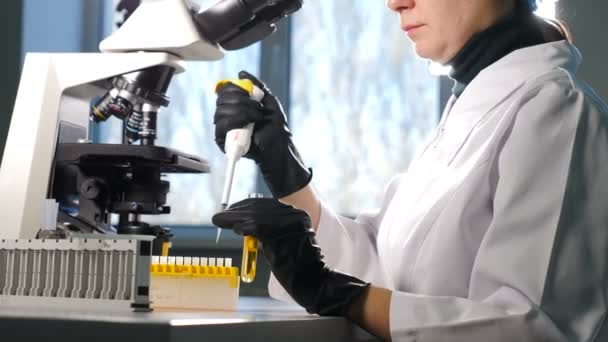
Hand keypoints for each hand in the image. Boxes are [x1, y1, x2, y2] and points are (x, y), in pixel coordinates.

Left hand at [212, 198, 369, 315]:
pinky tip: (236, 229)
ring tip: (220, 221)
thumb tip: (244, 224)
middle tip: (219, 217)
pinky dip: (244, 227)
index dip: (245, 206)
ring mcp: (289, 223)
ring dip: (235, 218)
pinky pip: (258, 228)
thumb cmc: (296, 266)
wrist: (312, 281)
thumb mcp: (282, 241)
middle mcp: (294, 215)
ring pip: (256, 217)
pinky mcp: (282, 234)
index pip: (266, 204)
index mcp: (296, 214)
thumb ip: (268, 231)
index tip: (231, 211)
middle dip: (236, 212)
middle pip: (259, 208)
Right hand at [214, 71, 311, 197]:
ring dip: (243, 111)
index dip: (235, 87)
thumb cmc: (276, 127)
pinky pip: (222, 126)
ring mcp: (225, 127)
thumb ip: (257, 86)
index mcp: (235, 105)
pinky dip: (237, 121)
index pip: (225, 90)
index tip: (250, 92)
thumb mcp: (269, 101)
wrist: (279, 147)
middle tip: (258, 107)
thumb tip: (241, 73)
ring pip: (221, 111)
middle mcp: (227, 114)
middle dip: (242, 100)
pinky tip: (250, 125)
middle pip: (221, 99)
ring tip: (258, 117)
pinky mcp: (223, 140)